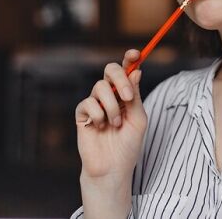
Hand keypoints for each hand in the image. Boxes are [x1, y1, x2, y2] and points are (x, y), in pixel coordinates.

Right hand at [75, 49, 147, 182]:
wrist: (113, 168)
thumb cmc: (128, 145)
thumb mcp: (138, 119)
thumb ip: (135, 96)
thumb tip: (136, 70)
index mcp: (126, 93)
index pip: (127, 70)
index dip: (130, 58)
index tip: (136, 54)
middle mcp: (111, 95)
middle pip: (110, 70)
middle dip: (120, 78)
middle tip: (127, 97)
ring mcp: (95, 103)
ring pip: (100, 87)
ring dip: (112, 107)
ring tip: (115, 125)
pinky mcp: (82, 113)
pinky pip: (88, 103)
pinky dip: (98, 115)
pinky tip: (100, 127)